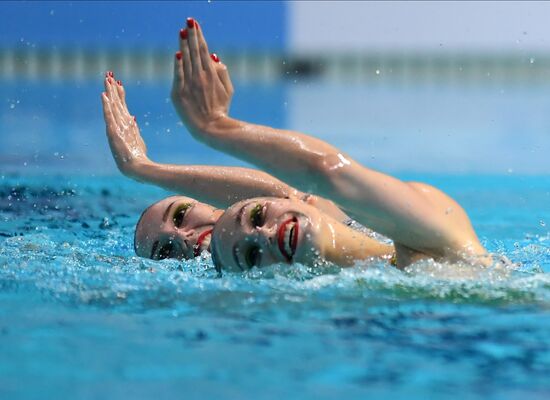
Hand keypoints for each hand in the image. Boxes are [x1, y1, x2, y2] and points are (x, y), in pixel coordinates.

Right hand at [101, 73, 148, 177]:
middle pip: (115, 103)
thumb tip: (132, 117)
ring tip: (106, 80)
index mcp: (125, 125)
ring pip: (112, 106)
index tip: (118, 81)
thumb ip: (133, 128)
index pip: (121, 106)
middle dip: (112, 89)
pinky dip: (106, 106)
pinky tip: (104, 97)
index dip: (119, 94)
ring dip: (109, 93)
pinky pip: (109, 116)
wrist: (136, 168)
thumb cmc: (138, 156)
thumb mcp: (137, 138)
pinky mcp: (113, 133)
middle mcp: (119, 124)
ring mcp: (115, 128)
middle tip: (109, 74)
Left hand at [171, 18, 233, 133]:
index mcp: (212, 74)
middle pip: (195, 52)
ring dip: (183, 45)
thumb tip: (215, 56)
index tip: (195, 24)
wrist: (211, 128)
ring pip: (185, 60)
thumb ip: (223, 72)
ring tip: (182, 32)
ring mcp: (189, 84)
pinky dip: (177, 65)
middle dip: (192, 35)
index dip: (199, 36)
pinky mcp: (179, 93)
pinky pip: (178, 76)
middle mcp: (200, 76)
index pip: (204, 50)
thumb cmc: (220, 110)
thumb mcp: (229, 91)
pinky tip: (177, 54)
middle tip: (188, 22)